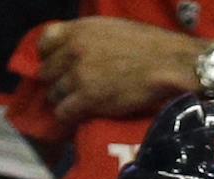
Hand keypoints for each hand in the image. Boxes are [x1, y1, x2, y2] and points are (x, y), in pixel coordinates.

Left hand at [37, 18, 200, 123]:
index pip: (45, 43)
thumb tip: (73, 49)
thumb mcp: (111, 28)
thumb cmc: (148, 45)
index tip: (60, 66)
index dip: (50, 57)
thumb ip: (87, 37)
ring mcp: (79, 75)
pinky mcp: (87, 99)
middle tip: (73, 89)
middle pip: (46, 72)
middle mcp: (74, 50)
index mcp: (79, 30)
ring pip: (53, 94)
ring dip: (64, 100)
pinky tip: (81, 115)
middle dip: (58, 81)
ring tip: (80, 104)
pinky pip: (63, 112)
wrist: (168, 63)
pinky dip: (69, 116)